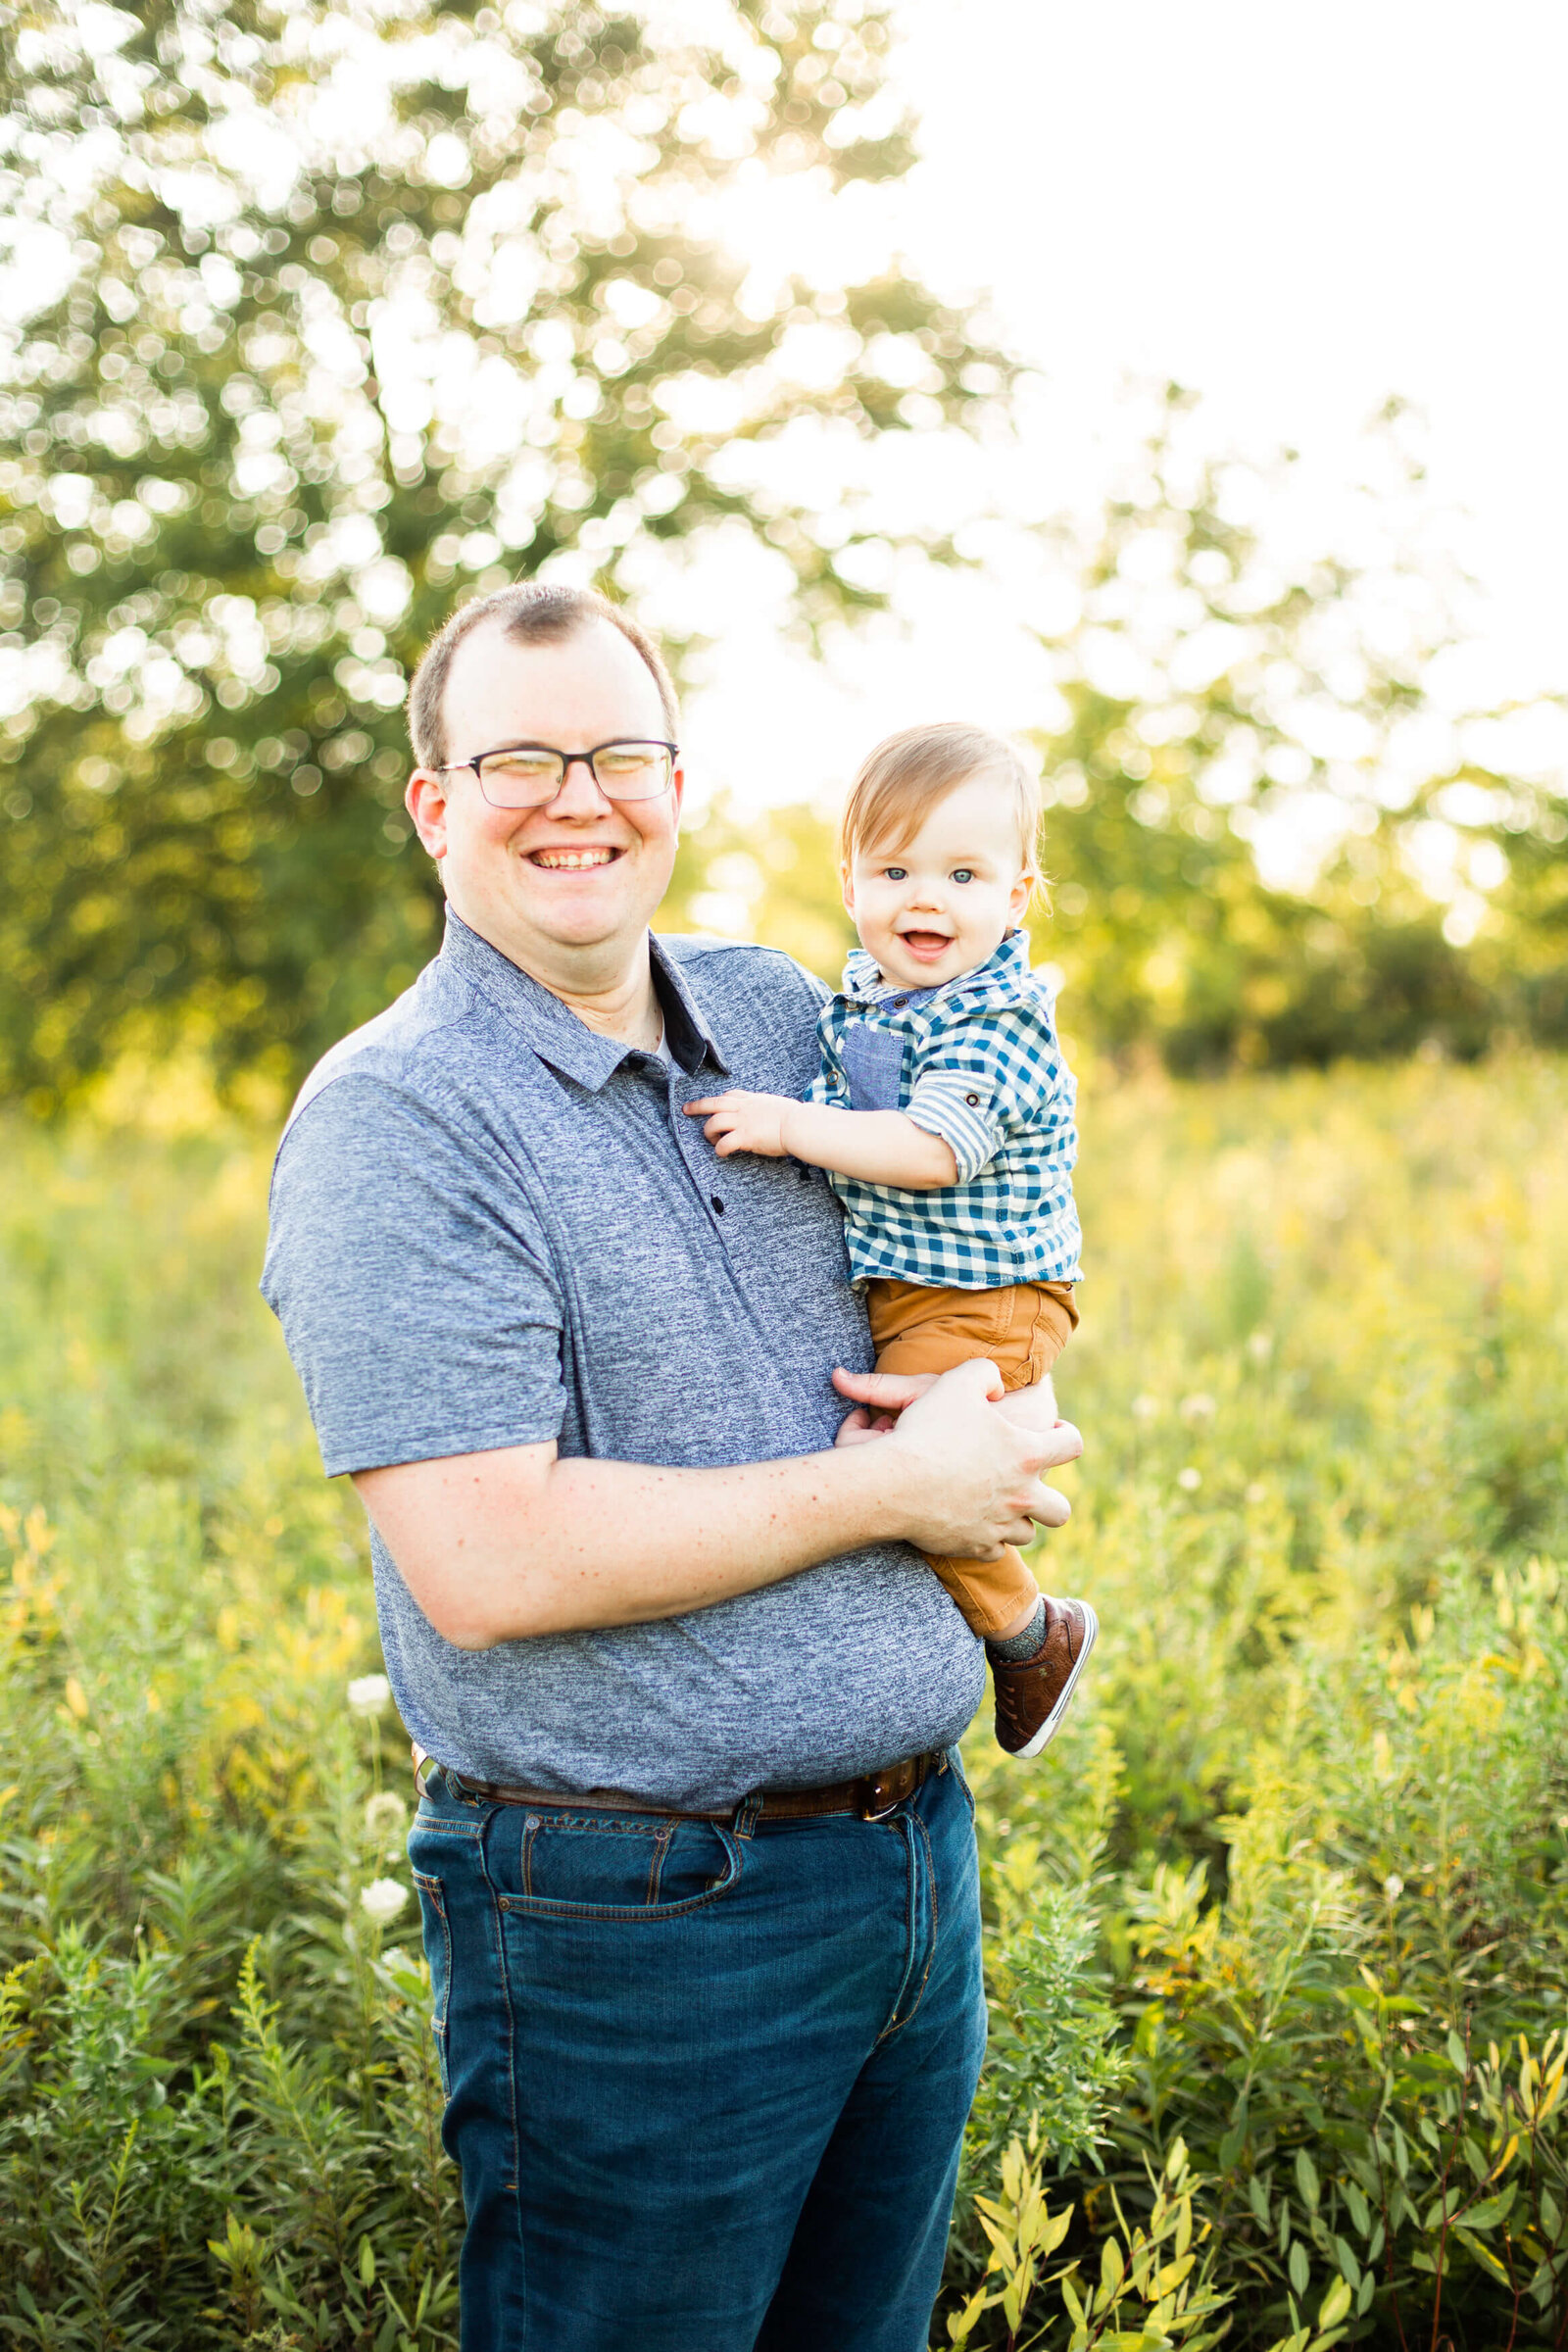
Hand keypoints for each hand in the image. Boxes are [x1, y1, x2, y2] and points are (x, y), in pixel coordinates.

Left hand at [685, 1090, 794, 1158]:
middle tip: (686, 1110)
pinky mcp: (745, 1137)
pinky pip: (724, 1144)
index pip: (729, 1095)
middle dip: (697, 1106)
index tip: (712, 1104)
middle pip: (713, 1103)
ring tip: (712, 1140)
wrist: (799, 1125)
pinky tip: (723, 1153)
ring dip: (709, 1132)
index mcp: (753, 1100)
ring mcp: (742, 1122)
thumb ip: (768, 1109)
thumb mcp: (778, 1105)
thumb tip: (771, 1114)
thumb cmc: (796, 1117)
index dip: (718, 1100)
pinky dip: (720, 1149)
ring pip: (713, 1122)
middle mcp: (744, 1108)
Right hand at [851, 1359, 1081, 1555]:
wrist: (896, 1482)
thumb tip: (998, 1387)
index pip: (1072, 1445)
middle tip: (1030, 1484)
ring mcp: (1000, 1526)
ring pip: (1027, 1534)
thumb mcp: (959, 1382)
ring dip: (1018, 1520)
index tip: (1053, 1431)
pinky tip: (973, 1523)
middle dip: (1050, 1498)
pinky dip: (987, 1539)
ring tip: (1000, 1506)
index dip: (1066, 1434)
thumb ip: (986, 1374)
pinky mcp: (975, 1546)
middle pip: (1060, 1509)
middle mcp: (1022, 1496)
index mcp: (1027, 1454)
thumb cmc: (928, 1430)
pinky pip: (994, 1551)